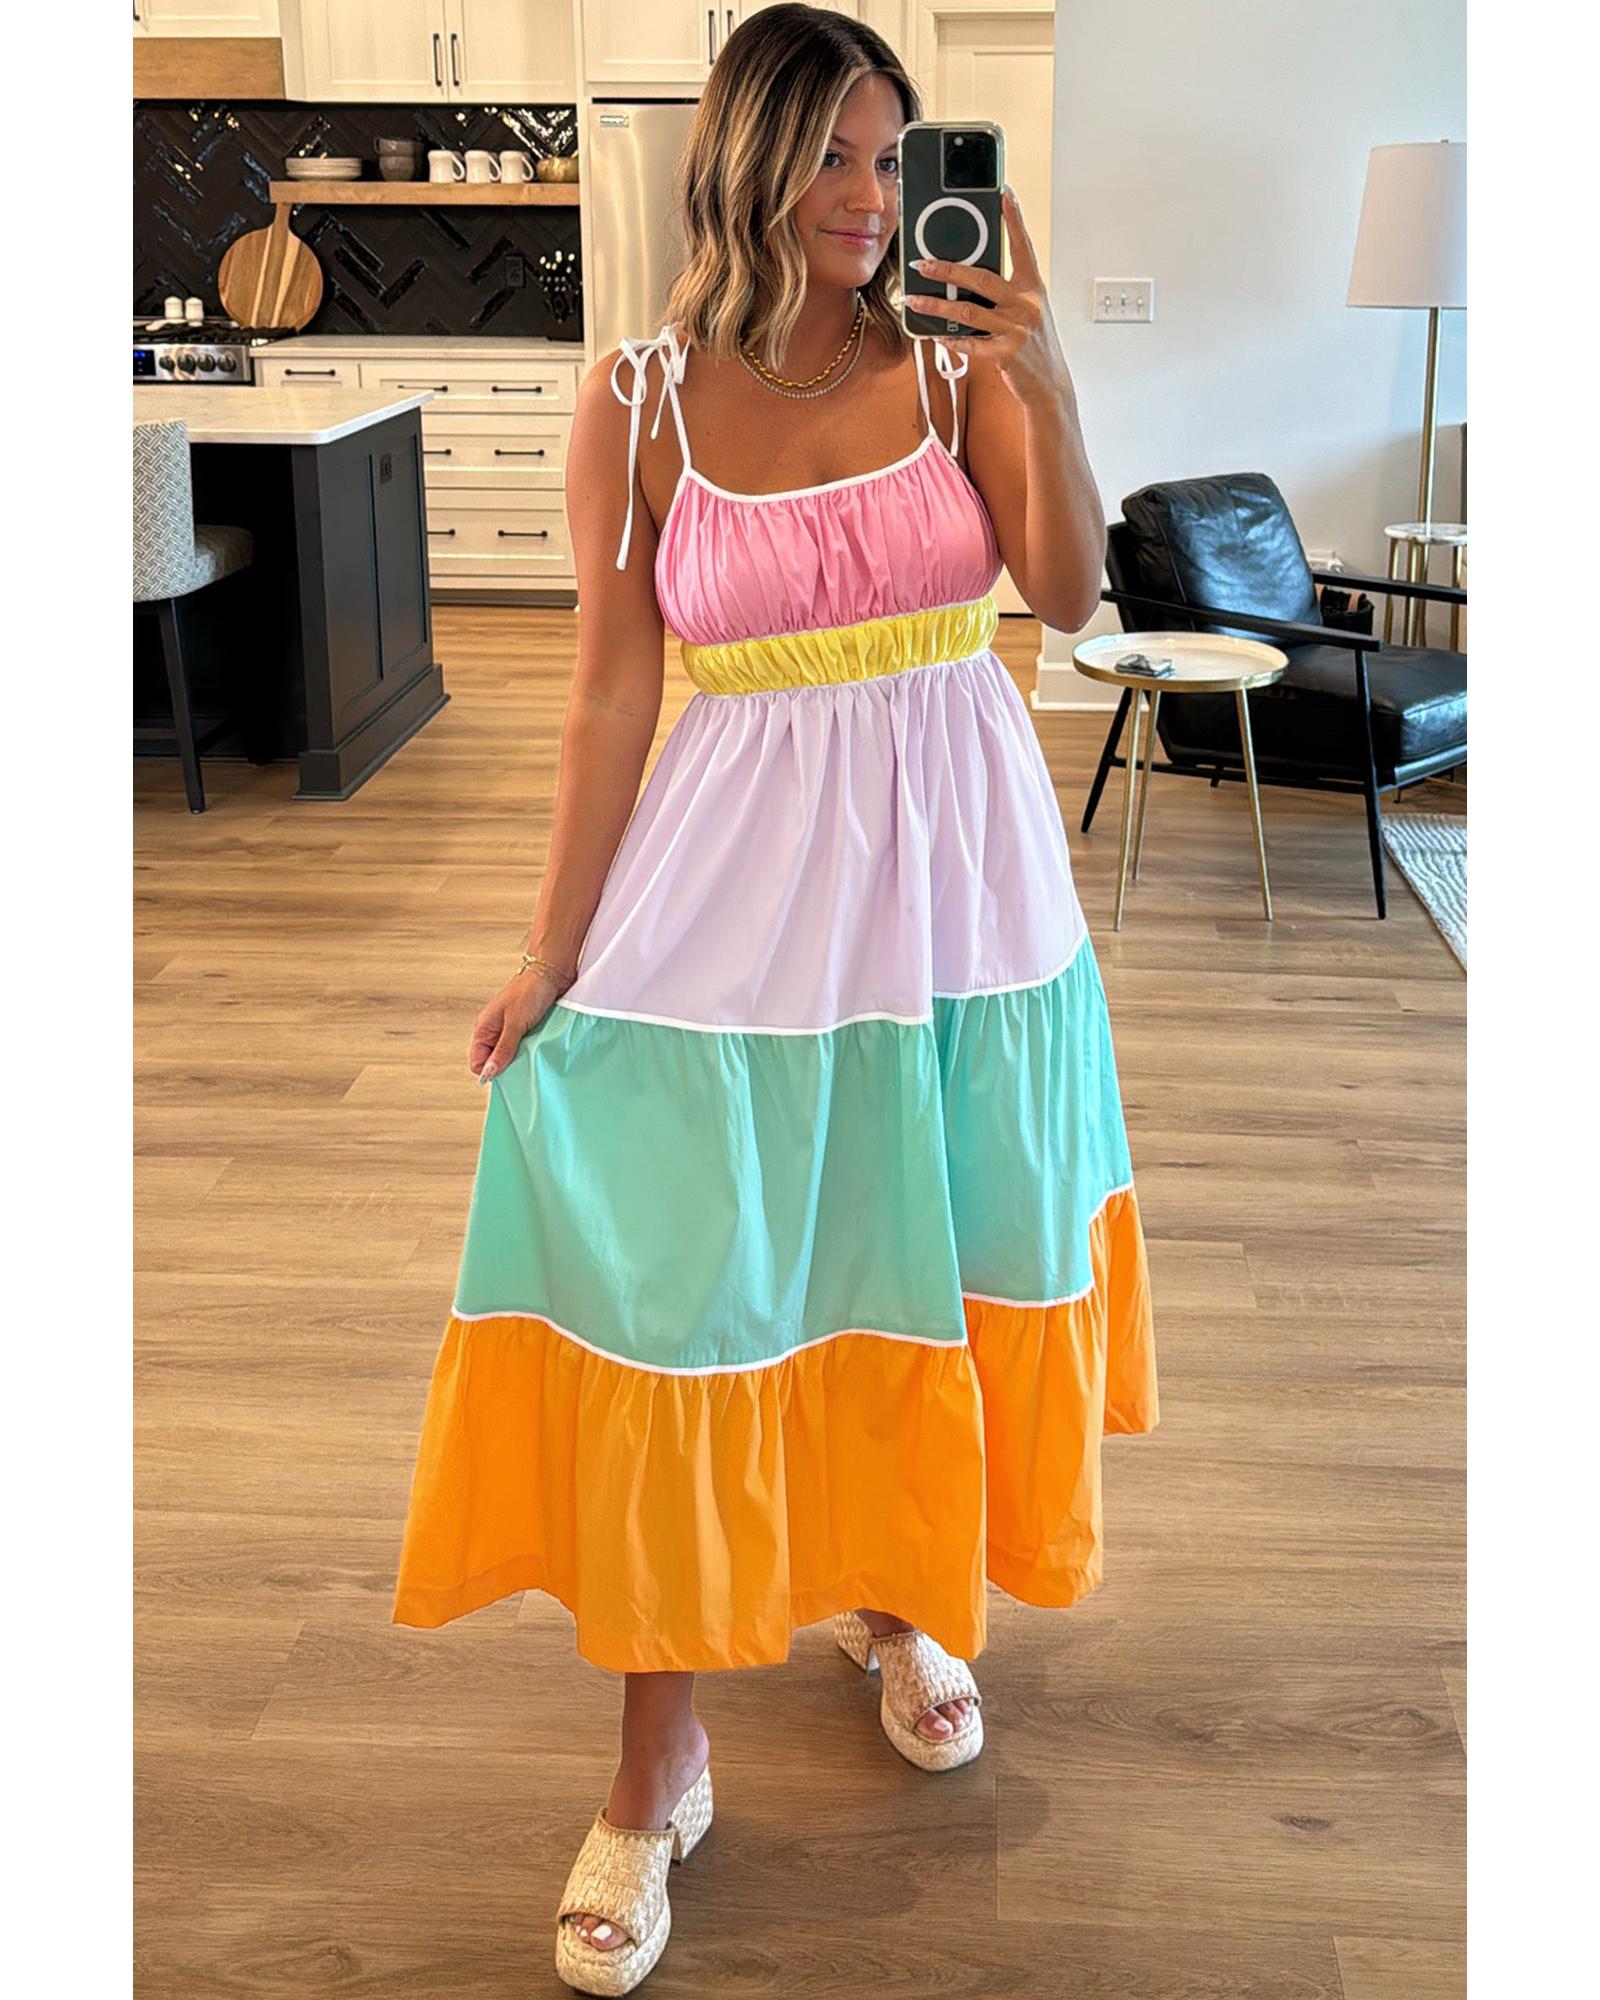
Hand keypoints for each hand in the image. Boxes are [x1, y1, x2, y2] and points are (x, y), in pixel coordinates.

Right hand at [470, 968, 567, 1082]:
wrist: (553, 971)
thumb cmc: (530, 990)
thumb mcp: (515, 1023)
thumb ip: (503, 1049)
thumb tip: (489, 1073)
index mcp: (485, 1028)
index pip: (478, 1062)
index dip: (490, 1071)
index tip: (508, 1074)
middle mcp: (496, 1031)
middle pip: (495, 1062)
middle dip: (508, 1067)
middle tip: (523, 1064)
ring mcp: (512, 1031)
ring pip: (512, 1057)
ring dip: (523, 1059)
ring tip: (534, 1055)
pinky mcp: (528, 1030)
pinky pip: (526, 1048)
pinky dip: (533, 1052)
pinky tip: (541, 1049)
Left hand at [911, 187, 1069, 410]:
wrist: (1049, 384)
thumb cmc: (1034, 346)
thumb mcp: (1027, 312)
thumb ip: (1004, 295)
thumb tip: (967, 280)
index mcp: (1033, 288)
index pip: (1023, 246)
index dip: (1014, 219)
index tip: (1003, 193)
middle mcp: (1026, 304)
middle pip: (981, 278)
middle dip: (948, 268)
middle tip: (922, 262)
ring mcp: (1017, 329)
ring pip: (968, 311)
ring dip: (936, 305)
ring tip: (914, 298)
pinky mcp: (1007, 354)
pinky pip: (971, 343)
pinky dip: (950, 339)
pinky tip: (935, 334)